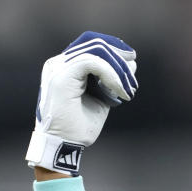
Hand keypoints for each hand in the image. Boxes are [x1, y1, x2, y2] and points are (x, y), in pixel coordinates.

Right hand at [25, 31, 137, 174]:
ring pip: (95, 50)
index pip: (90, 44)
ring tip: (128, 88)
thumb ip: (112, 80)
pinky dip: (111, 75)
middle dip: (118, 54)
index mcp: (64, 67)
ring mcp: (58, 68)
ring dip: (118, 68)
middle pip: (93, 42)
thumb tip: (131, 63)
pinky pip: (92, 62)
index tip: (131, 59)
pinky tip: (120, 92)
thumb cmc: (79, 128)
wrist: (63, 147)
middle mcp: (58, 63)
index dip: (113, 47)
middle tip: (133, 69)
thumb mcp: (102, 98)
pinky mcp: (62, 77)